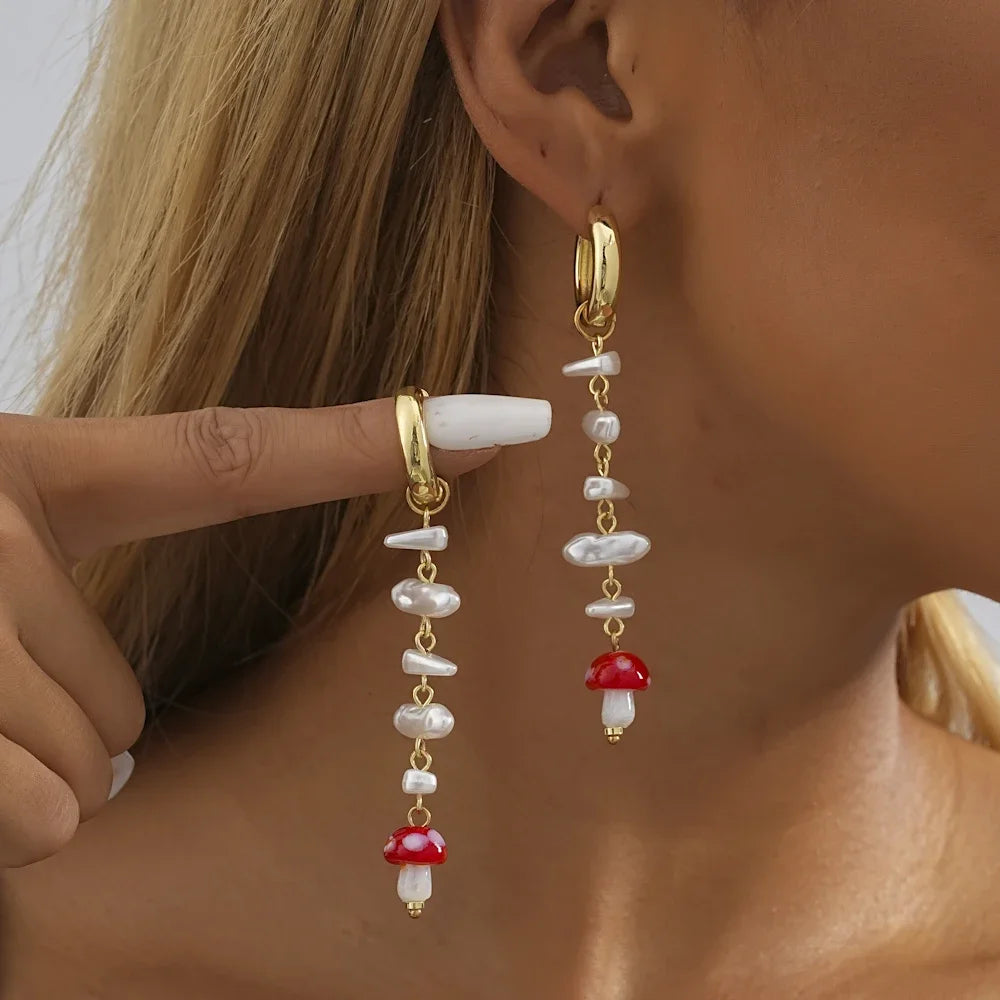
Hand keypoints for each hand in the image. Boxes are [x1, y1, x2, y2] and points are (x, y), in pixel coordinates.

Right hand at [0, 394, 549, 866]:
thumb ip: (75, 606)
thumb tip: (126, 771)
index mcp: (42, 469)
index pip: (233, 457)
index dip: (368, 447)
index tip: (505, 423)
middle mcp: (11, 520)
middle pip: (135, 699)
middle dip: (79, 721)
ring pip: (103, 762)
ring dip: (38, 765)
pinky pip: (53, 815)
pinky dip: (13, 816)